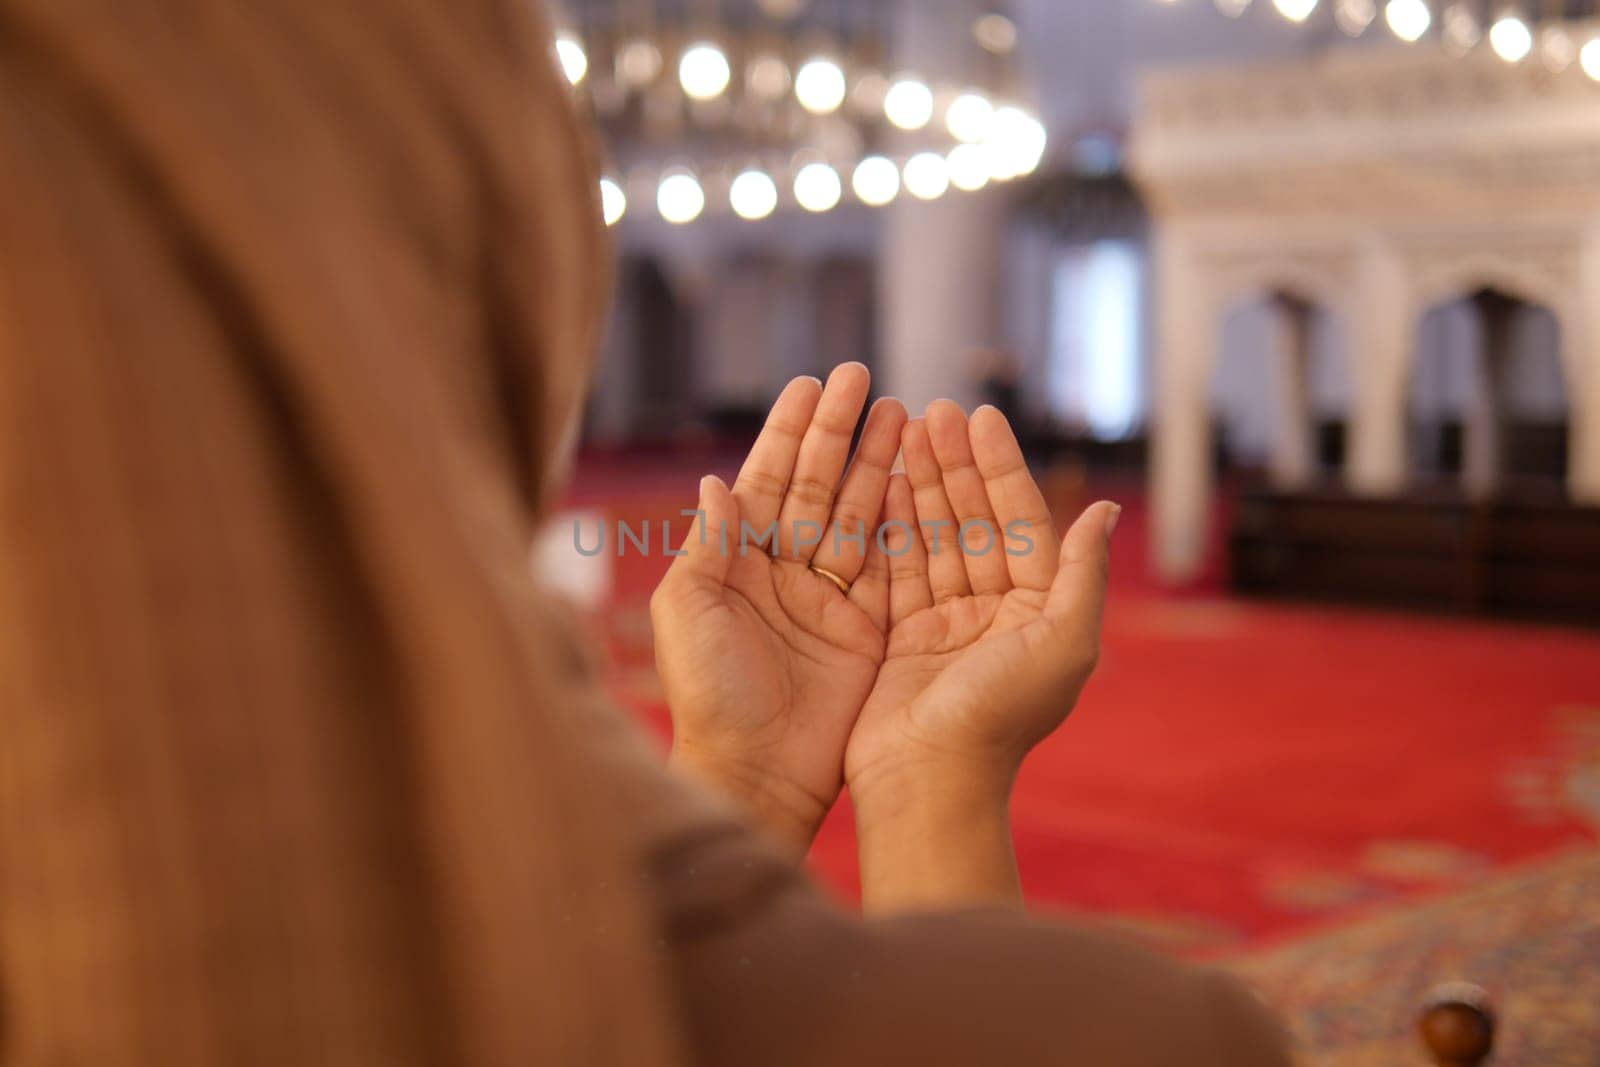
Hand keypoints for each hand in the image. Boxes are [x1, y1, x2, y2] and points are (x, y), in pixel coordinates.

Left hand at [651, 364, 905, 849]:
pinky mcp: (867, 627)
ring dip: (877, 462)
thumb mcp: (692, 609)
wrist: (756, 771)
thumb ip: (709, 543)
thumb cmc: (710, 693)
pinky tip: (918, 476)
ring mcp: (828, 597)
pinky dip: (904, 517)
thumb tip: (718, 480)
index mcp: (735, 561)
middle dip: (838, 430)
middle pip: (817, 484)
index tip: (811, 383)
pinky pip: (889, 560)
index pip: (767, 479)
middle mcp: (783, 571)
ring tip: (902, 411)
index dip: (788, 432)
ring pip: (858, 512)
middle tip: (862, 375)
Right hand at [844, 402, 1118, 906]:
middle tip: (934, 410)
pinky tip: (881, 483)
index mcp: (1041, 611)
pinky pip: (899, 569)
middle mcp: (997, 613)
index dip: (1001, 468)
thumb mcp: (1063, 642)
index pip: (1021, 521)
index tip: (980, 417)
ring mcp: (948, 625)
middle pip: (976, 521)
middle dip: (956, 465)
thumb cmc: (1000, 716)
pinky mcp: (904, 638)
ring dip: (923, 484)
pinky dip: (892, 526)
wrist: (929, 779)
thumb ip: (1084, 573)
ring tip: (905, 431)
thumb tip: (1104, 510)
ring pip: (936, 538)